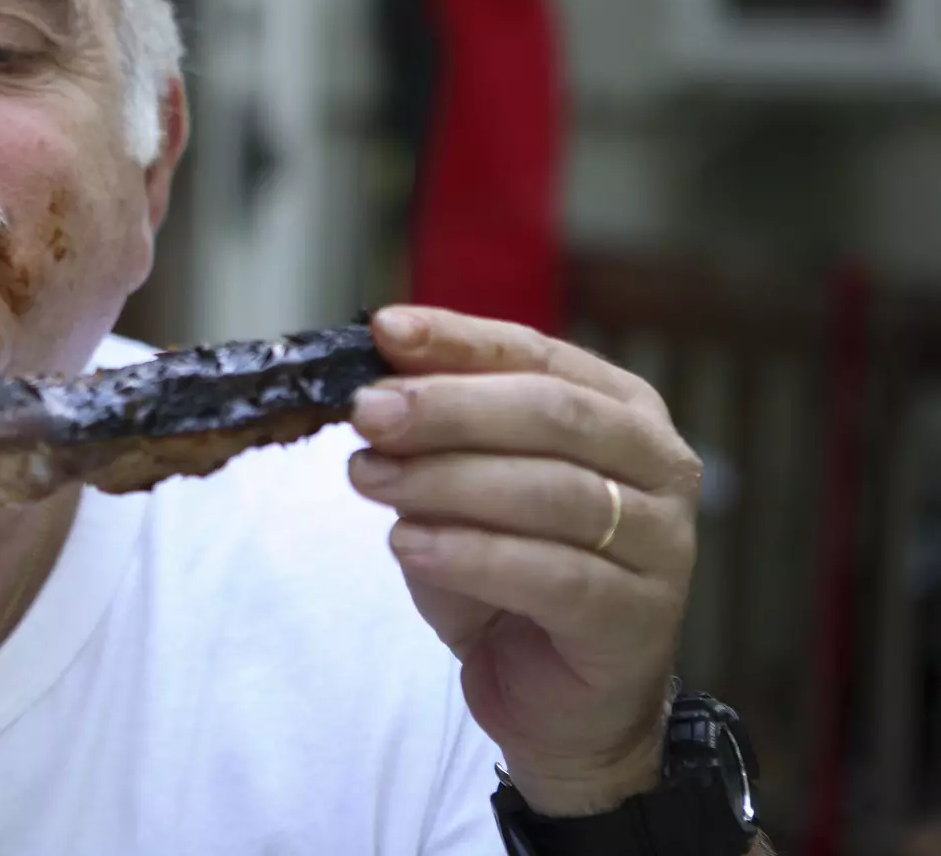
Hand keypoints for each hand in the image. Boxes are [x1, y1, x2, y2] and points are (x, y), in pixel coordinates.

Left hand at [347, 306, 703, 816]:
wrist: (554, 699)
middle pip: (551, 414)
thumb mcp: (459, 487)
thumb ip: (433, 432)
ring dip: (445, 479)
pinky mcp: (638, 619)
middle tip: (368, 413)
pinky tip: (407, 543)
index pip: (536, 354)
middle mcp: (657, 464)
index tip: (384, 331)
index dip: (458, 340)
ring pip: (550, 491)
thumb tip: (376, 381)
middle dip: (449, 408)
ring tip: (368, 478)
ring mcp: (662, 544)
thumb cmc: (507, 575)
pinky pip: (552, 575)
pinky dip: (470, 554)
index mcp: (621, 409)